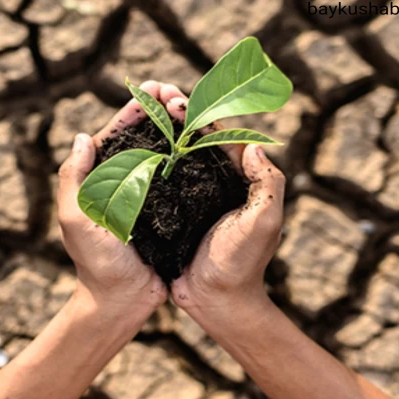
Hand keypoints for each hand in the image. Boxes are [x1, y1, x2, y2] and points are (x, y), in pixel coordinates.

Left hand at [56, 81, 169, 313]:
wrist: (124, 300)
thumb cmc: (97, 263)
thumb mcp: (76, 220)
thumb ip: (73, 180)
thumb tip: (83, 137)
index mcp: (99, 180)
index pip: (115, 136)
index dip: (133, 111)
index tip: (151, 89)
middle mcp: (124, 182)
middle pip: (141, 138)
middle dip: (157, 111)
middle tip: (176, 90)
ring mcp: (147, 195)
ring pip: (162, 152)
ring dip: (175, 128)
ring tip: (192, 107)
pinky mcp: (168, 209)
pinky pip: (178, 177)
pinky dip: (188, 157)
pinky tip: (203, 142)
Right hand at [157, 85, 285, 311]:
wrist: (216, 301)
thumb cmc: (241, 263)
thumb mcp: (264, 222)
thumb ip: (267, 183)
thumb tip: (254, 145)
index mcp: (239, 181)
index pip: (220, 138)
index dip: (200, 116)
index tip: (176, 100)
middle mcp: (216, 184)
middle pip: (196, 142)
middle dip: (177, 117)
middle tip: (155, 96)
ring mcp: (193, 198)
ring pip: (176, 157)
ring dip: (161, 134)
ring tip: (141, 113)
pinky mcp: (173, 213)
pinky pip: (160, 182)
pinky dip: (148, 163)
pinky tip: (131, 150)